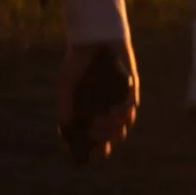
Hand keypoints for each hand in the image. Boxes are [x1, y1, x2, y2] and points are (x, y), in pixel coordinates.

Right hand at [59, 42, 137, 163]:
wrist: (94, 38)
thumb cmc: (77, 61)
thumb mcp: (66, 83)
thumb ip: (65, 104)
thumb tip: (65, 128)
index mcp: (90, 114)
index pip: (96, 141)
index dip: (95, 152)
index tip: (91, 156)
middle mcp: (106, 112)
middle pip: (110, 137)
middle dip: (103, 139)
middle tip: (94, 136)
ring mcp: (120, 103)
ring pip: (123, 125)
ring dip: (115, 129)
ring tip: (103, 124)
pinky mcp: (130, 90)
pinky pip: (131, 106)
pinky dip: (124, 112)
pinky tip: (115, 112)